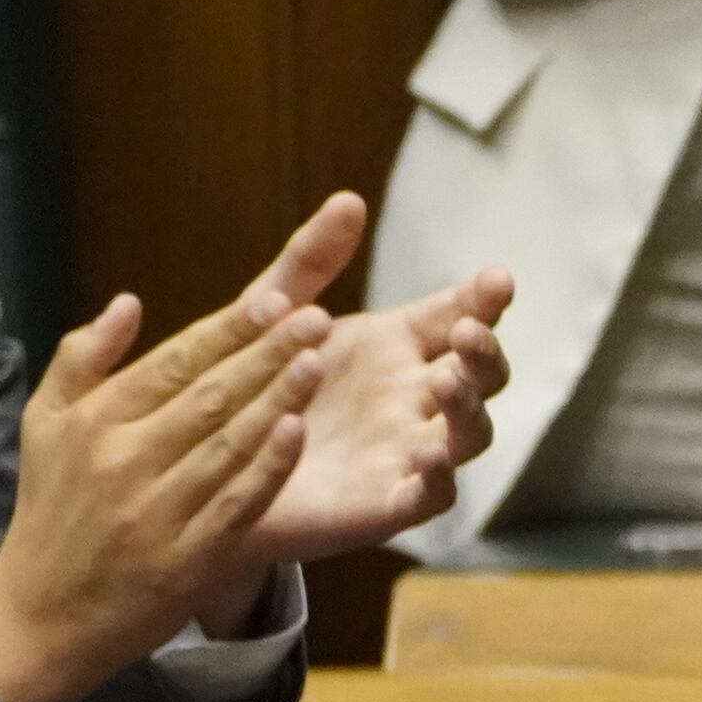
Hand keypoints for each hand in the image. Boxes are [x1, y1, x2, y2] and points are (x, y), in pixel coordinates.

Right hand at [0, 214, 342, 701]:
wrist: (42, 616)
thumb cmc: (52, 511)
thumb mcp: (44, 426)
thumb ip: (81, 359)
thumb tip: (128, 301)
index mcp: (92, 424)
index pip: (172, 364)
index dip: (227, 330)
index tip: (274, 299)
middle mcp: (123, 462)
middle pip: (208, 397)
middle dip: (267, 354)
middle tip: (317, 317)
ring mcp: (157, 513)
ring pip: (229, 444)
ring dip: (278, 400)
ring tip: (319, 361)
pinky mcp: (188, 558)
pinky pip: (237, 503)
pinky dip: (269, 467)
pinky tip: (299, 431)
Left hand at [248, 224, 515, 571]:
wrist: (206, 468)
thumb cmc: (247, 386)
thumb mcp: (271, 312)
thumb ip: (310, 259)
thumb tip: (349, 199)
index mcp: (396, 346)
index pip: (460, 315)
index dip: (484, 300)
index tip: (496, 280)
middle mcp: (414, 397)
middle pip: (480, 373)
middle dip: (485, 351)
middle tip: (467, 334)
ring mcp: (408, 451)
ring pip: (470, 432)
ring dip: (470, 407)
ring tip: (446, 383)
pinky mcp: (388, 503)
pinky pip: (434, 494)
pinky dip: (440, 476)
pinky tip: (428, 456)